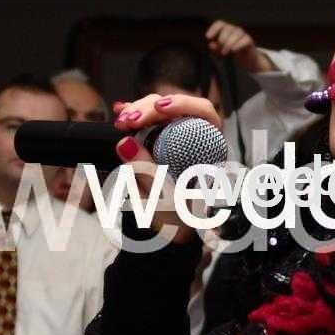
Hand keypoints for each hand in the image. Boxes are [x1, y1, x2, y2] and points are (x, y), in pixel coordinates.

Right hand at [111, 91, 223, 239]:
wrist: (174, 229)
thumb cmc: (177, 217)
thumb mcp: (161, 198)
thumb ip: (145, 172)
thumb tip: (124, 143)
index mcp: (212, 149)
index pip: (205, 112)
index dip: (183, 104)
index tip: (159, 107)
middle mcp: (199, 137)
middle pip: (177, 107)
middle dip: (149, 107)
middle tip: (127, 119)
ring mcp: (179, 136)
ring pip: (161, 111)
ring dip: (139, 110)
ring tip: (121, 119)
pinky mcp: (163, 138)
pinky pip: (150, 121)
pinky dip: (135, 115)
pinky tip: (121, 111)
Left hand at [206, 19, 271, 72]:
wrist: (246, 60)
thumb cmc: (232, 52)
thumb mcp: (221, 51)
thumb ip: (215, 48)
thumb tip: (211, 45)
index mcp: (226, 30)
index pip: (220, 24)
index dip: (213, 29)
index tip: (208, 37)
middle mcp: (234, 30)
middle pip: (227, 29)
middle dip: (222, 39)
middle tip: (220, 48)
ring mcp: (243, 34)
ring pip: (236, 34)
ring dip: (228, 43)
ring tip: (224, 52)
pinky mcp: (249, 41)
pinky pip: (244, 40)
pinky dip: (238, 45)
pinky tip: (233, 50)